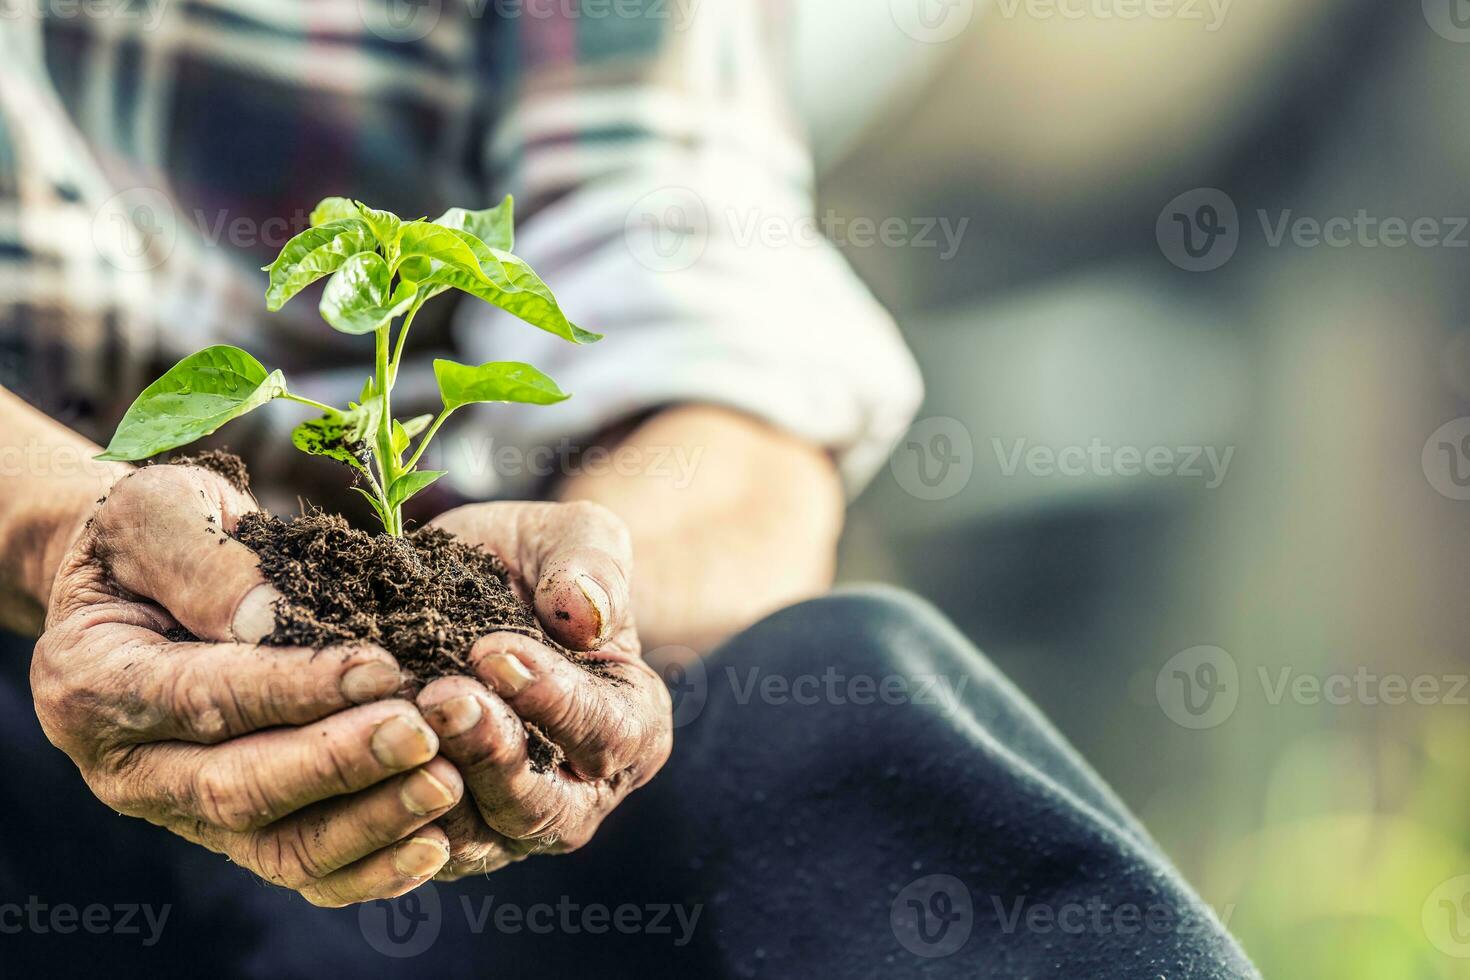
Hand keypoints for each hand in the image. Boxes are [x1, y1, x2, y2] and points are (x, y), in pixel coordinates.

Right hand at [32, 464, 461, 905]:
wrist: (144, 579)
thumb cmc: (156, 535)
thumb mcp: (157, 513)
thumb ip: (205, 563)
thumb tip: (270, 618)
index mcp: (90, 684)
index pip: (201, 698)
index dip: (293, 688)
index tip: (382, 667)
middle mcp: (127, 768)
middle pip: (238, 790)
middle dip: (339, 765)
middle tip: (426, 736)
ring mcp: (183, 812)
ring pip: (278, 848)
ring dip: (370, 822)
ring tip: (447, 783)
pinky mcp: (238, 833)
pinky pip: (306, 869)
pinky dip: (373, 866)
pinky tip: (437, 842)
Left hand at [416, 501, 672, 877]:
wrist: (467, 588)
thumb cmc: (536, 563)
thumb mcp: (575, 537)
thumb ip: (592, 565)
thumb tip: (587, 615)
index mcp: (634, 729)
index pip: (606, 734)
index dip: (552, 699)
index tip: (491, 651)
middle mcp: (580, 796)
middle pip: (541, 808)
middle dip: (489, 754)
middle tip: (440, 696)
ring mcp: (508, 826)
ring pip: (473, 837)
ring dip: (429, 785)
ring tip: (390, 721)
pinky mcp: (442, 835)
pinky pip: (410, 845)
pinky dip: (381, 809)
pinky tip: (349, 756)